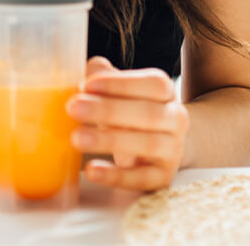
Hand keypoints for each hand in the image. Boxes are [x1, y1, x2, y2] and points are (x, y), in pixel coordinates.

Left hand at [65, 56, 188, 190]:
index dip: (120, 84)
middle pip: (148, 114)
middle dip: (108, 110)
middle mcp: (176, 118)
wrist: (160, 145)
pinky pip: (143, 178)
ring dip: (109, 140)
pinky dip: (117, 176)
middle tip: (73, 108)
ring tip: (76, 138)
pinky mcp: (164, 176)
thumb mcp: (117, 89)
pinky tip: (91, 170)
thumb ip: (101, 76)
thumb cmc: (129, 109)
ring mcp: (174, 149)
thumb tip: (88, 72)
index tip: (86, 85)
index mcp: (165, 91)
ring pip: (148, 144)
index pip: (152, 84)